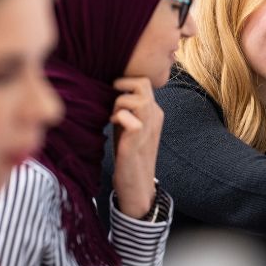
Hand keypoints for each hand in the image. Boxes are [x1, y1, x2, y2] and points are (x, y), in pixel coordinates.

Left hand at [110, 77, 162, 218]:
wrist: (136, 183)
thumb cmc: (129, 153)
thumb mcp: (129, 125)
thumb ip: (126, 107)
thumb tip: (110, 89)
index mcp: (154, 111)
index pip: (143, 82)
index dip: (126, 82)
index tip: (113, 93)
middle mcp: (155, 115)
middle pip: (143, 83)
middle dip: (123, 86)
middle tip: (112, 99)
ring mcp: (149, 126)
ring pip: (137, 97)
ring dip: (119, 103)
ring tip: (113, 117)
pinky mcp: (138, 137)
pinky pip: (127, 116)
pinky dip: (117, 117)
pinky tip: (113, 126)